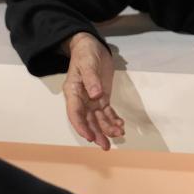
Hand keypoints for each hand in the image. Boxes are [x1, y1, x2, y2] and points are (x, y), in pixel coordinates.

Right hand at [63, 32, 123, 150]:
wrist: (91, 47)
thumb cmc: (86, 54)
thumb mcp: (88, 64)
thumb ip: (91, 80)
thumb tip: (96, 95)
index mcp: (73, 91)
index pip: (75, 113)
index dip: (82, 126)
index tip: (90, 137)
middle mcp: (81, 99)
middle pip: (88, 120)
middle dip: (96, 134)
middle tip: (106, 146)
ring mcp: (91, 100)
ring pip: (98, 119)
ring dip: (107, 129)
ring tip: (119, 135)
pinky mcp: (101, 98)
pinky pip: (107, 112)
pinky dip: (113, 119)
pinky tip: (121, 125)